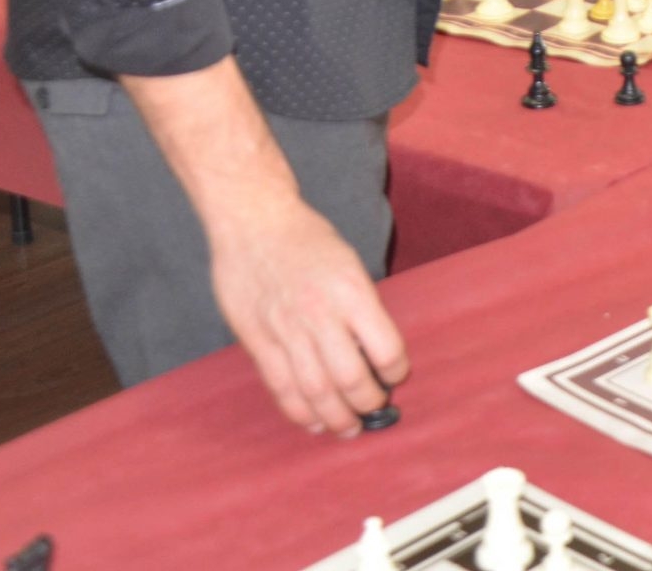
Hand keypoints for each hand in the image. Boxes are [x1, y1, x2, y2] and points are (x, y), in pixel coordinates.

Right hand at [208, 198, 408, 435]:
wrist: (254, 222)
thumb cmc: (308, 240)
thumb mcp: (349, 264)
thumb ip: (361, 308)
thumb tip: (374, 352)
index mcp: (352, 292)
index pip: (386, 348)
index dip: (395, 371)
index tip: (396, 376)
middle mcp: (321, 314)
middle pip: (351, 378)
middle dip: (368, 402)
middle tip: (376, 409)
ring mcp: (286, 330)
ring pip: (316, 391)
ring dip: (335, 417)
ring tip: (348, 428)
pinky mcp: (257, 340)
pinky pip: (281, 386)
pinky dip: (299, 411)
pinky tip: (313, 423)